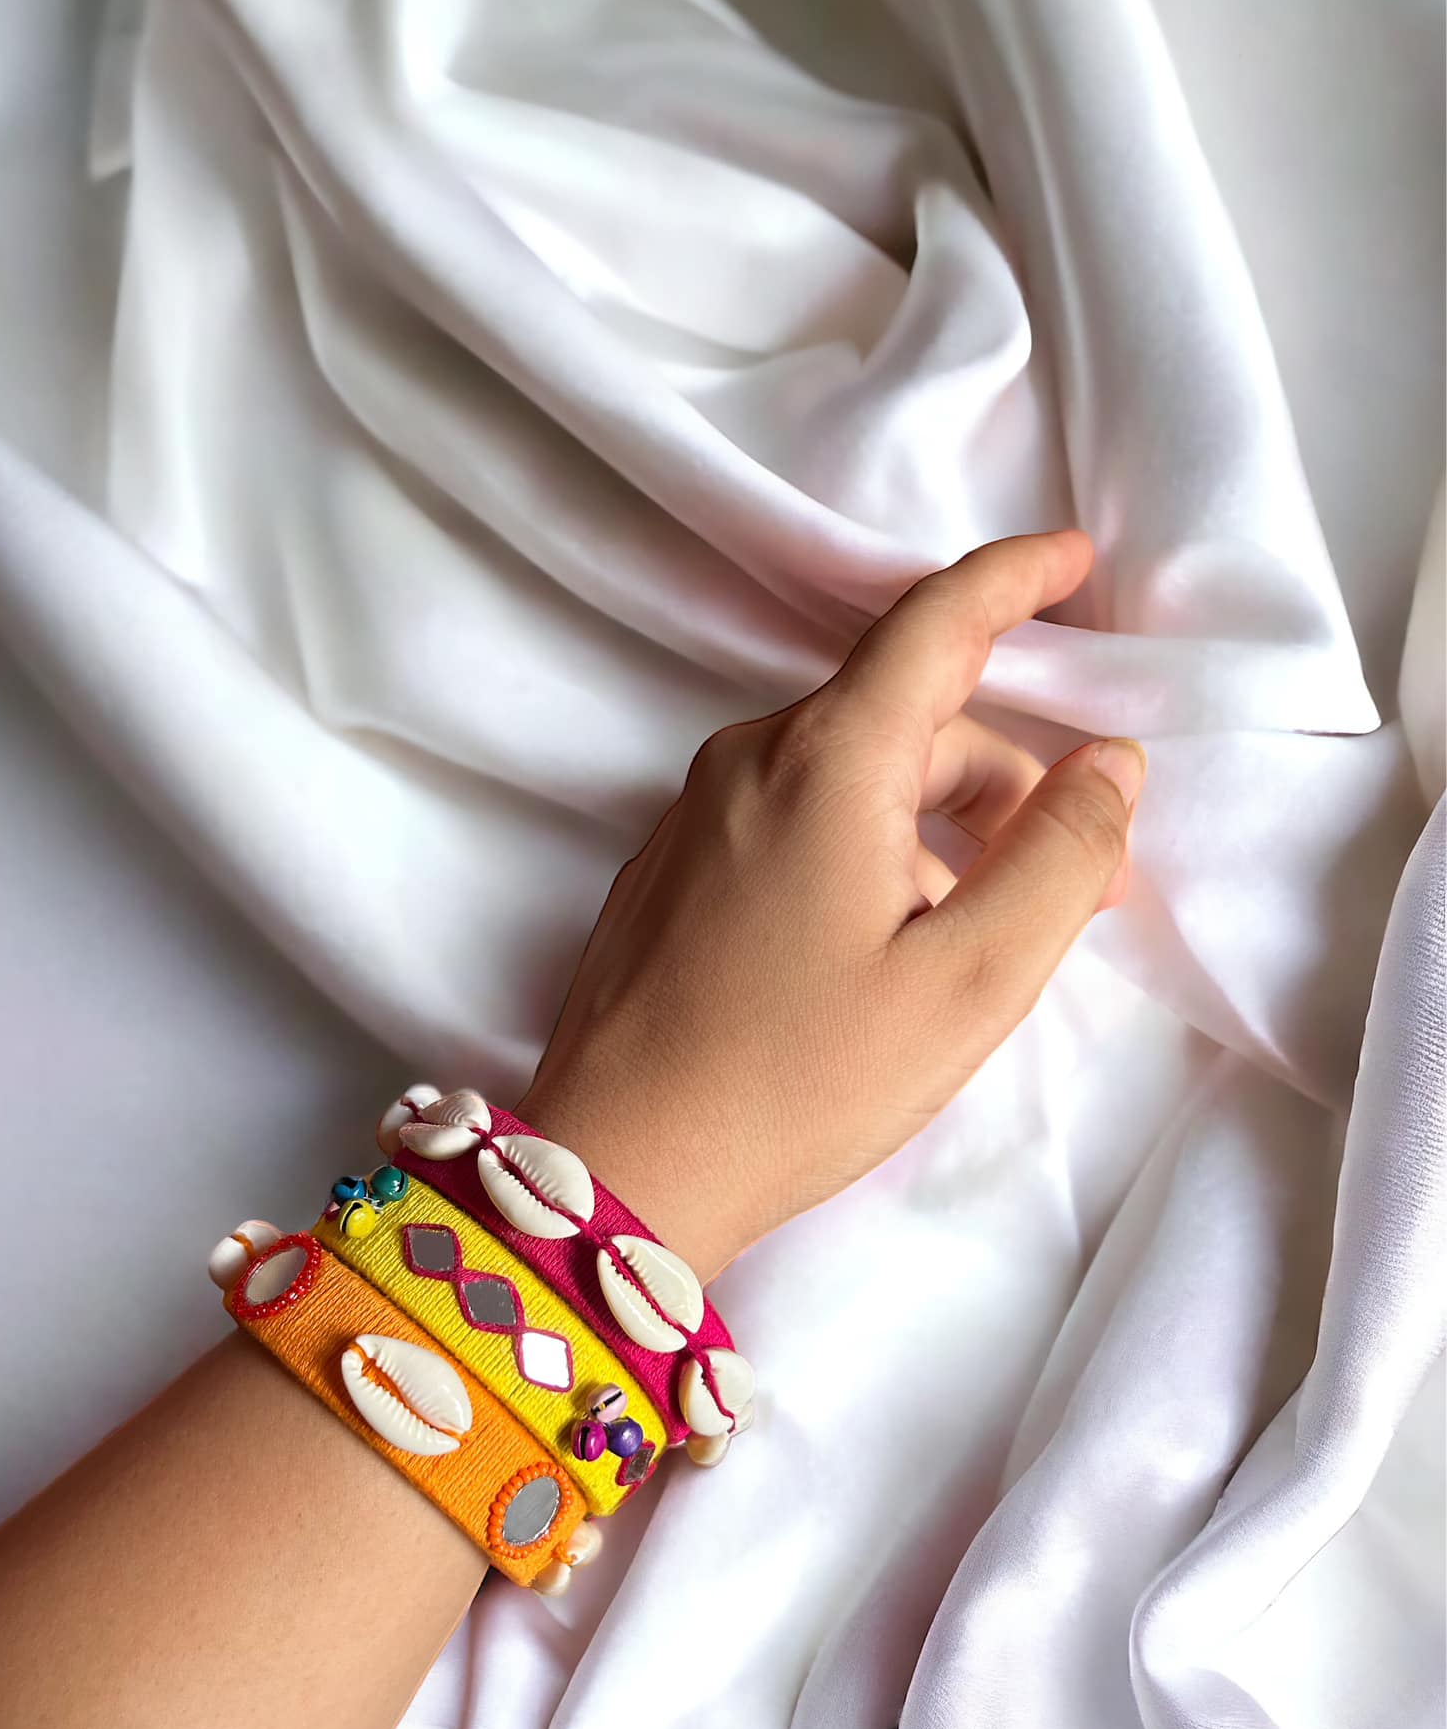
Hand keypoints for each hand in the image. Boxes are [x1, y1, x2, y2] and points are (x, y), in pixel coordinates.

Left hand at [521, 531, 1142, 1280]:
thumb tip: (1111, 762)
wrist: (618, 1168)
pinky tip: (886, 949)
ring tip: (983, 935)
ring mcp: (694, 816)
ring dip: (936, 825)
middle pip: (904, 718)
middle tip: (1080, 880)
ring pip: (848, 776)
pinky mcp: (668, 873)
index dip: (1015, 579)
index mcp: (825, 760)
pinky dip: (865, 848)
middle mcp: (748, 761)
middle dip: (1005, 778)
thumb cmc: (800, 1080)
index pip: (935, 621)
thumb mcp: (968, 980)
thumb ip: (1058, 858)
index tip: (1076, 560)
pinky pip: (792, 820)